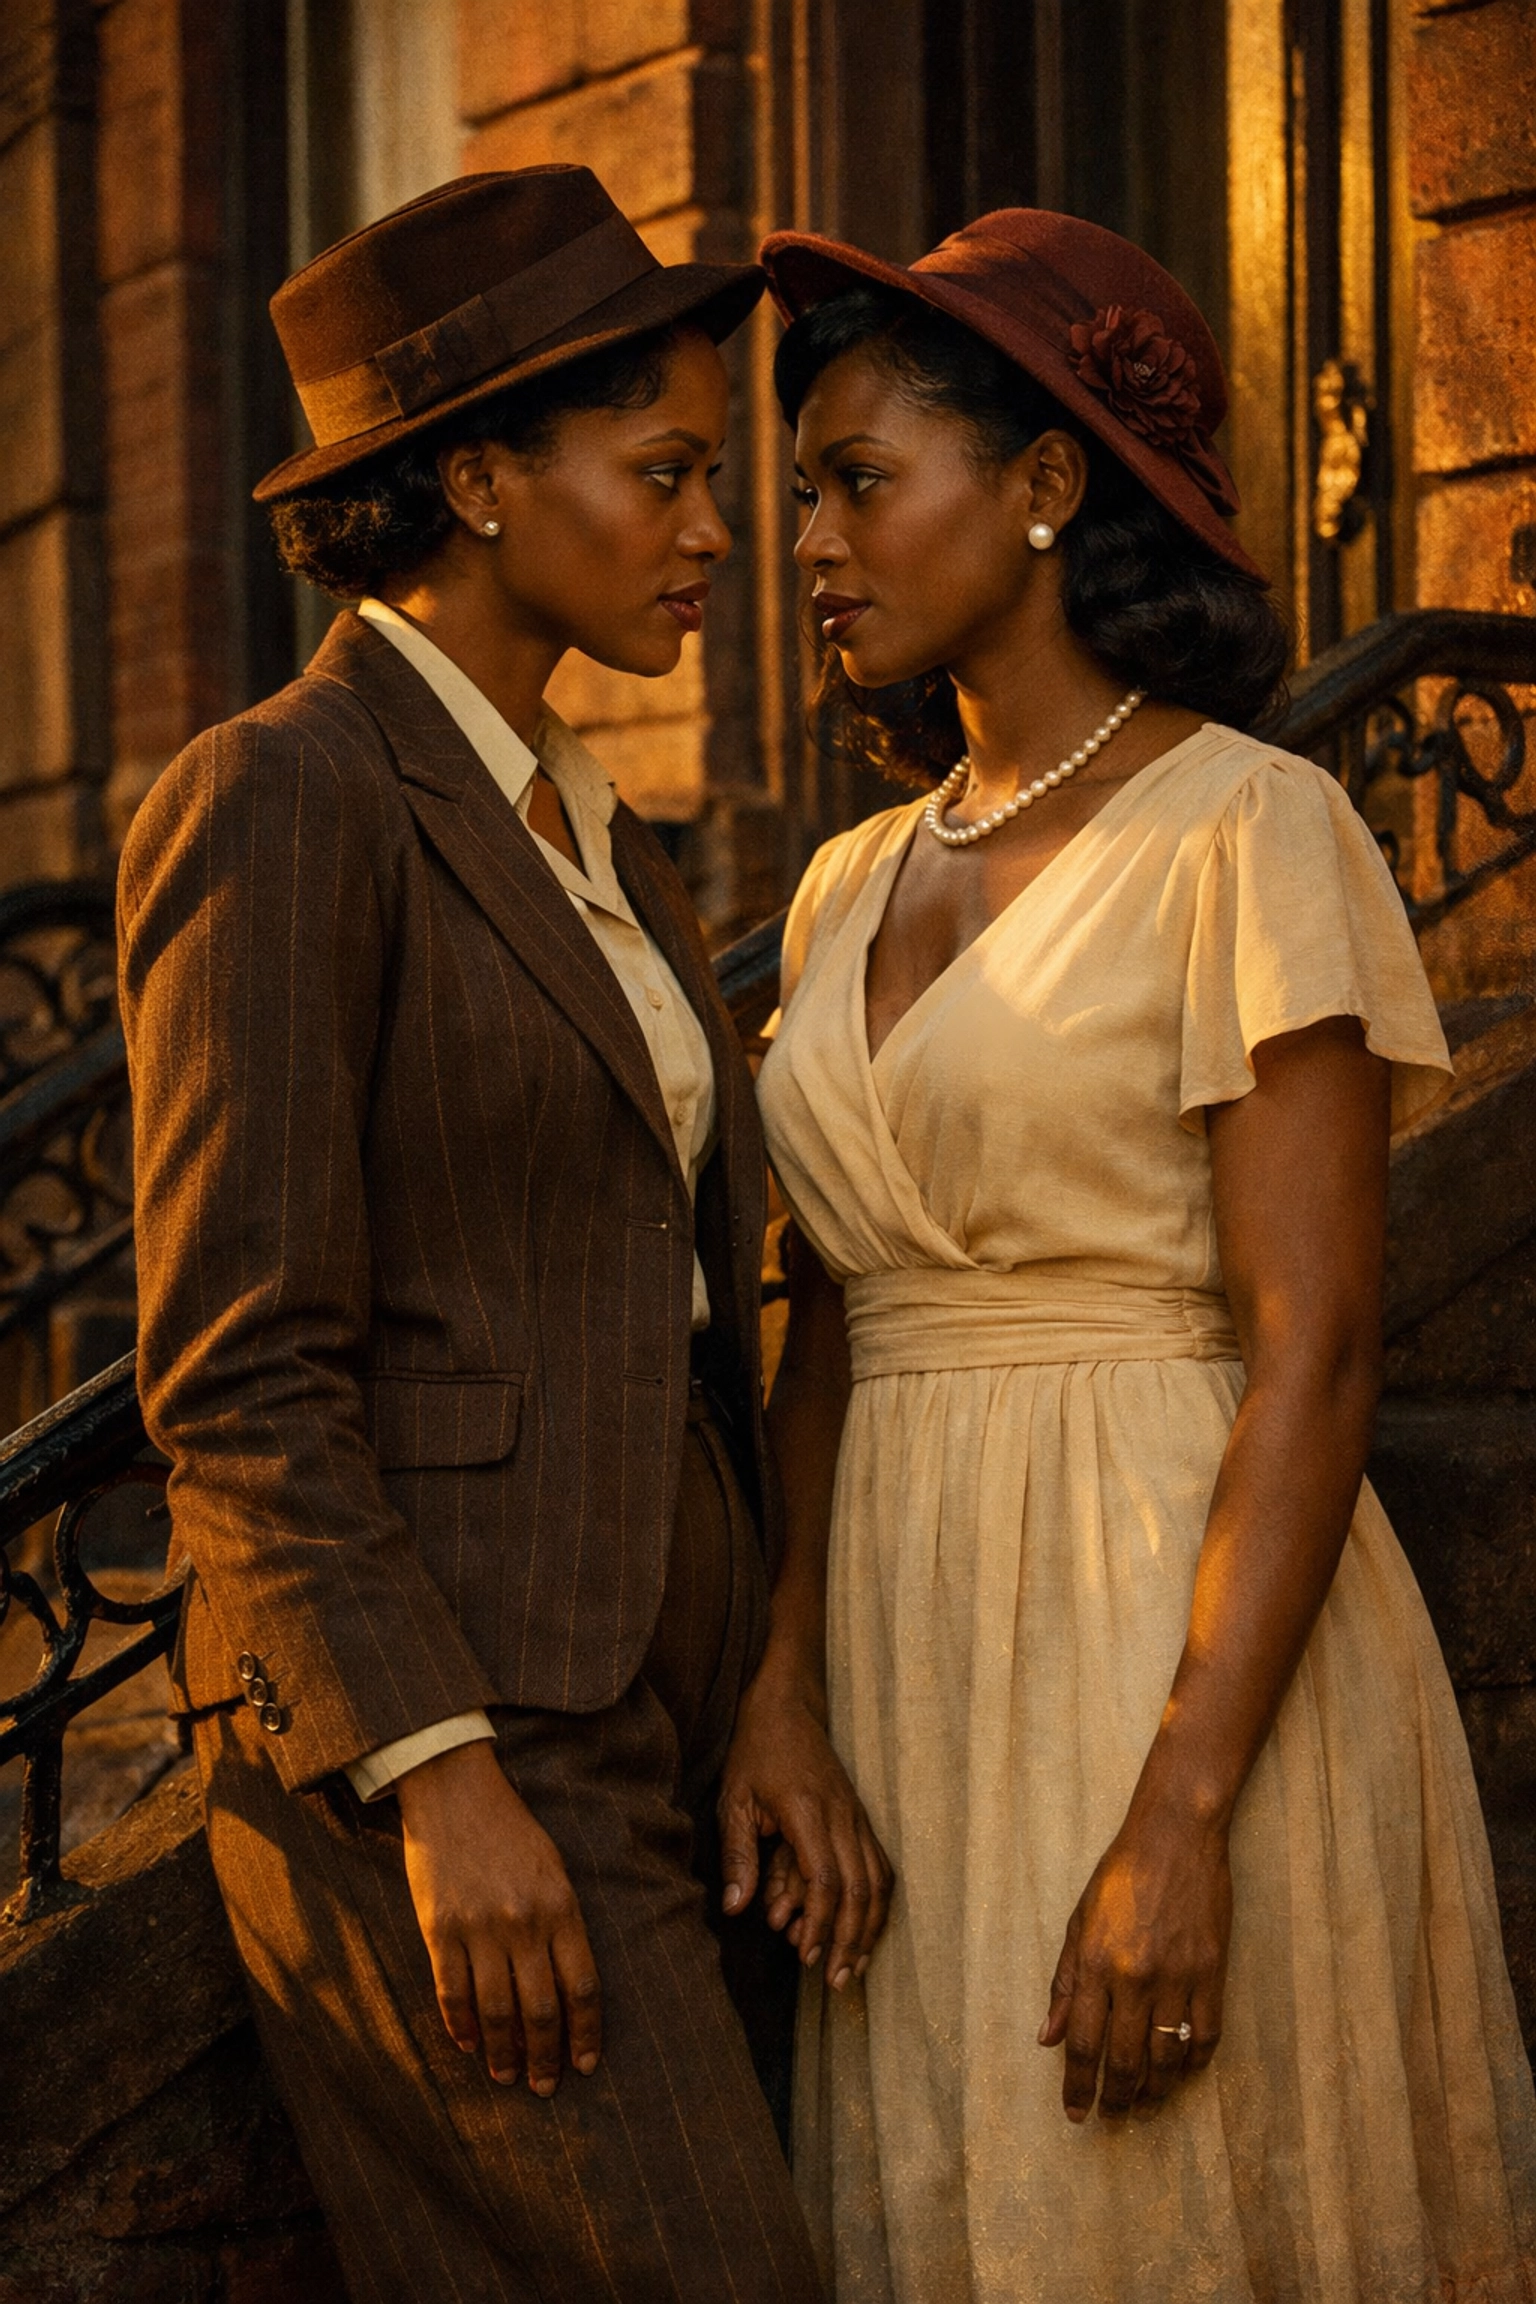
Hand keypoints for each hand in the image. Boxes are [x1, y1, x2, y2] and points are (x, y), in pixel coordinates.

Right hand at [397, 1740, 600, 2095]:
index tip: (586, 2064)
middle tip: (546, 2086)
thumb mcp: (552, 1869)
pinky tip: (469, 2046)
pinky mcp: (439, 1930)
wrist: (455, 1791)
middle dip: (545, 2056)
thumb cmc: (511, 1830)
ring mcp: (479, 1928)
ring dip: (503, 2052)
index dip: (585, 2032)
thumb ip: (561, 1925)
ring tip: (506, 2076)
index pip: (581, 1986)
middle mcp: (523, 1922)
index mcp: (561, 1906)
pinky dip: (462, 2026)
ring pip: (497, 2011)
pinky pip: (452, 1993)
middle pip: (541, 2009)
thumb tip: (564, 1990)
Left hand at [718, 1656, 893, 1989]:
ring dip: (869, 1929)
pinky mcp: (862, 1819)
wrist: (789, 1704)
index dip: (820, 1924)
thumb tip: (738, 1909)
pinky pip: (880, 1867)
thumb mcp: (734, 1798)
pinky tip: (865, 1932)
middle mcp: (842, 1816)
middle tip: (836, 1981)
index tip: (806, 1957)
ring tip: (854, 1968)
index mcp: (808, 1811)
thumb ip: (738, 1854)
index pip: (826, 1879)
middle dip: (850, 1940)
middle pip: (860, 1889)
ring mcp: (858, 1817)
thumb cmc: (756, 1750)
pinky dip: (877, 1904)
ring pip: (878, 1881)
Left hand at [1038, 1805, 1230, 2120]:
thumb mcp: (1079, 1923)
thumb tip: (1048, 2038)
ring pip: (1167, 2057)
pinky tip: (1183, 2074)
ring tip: (1145, 2105)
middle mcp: (1134, 1977)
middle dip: (1116, 2099)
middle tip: (1112, 2118)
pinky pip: (1205, 2034)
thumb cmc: (1120, 1876)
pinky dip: (1194, 2063)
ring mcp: (1177, 1976)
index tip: (1076, 2115)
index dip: (1078, 2087)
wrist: (1175, 1839)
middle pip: (1124, 2060)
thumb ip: (1065, 1984)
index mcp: (1095, 1964)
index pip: (1083, 2045)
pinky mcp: (1211, 1972)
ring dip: (1155, 2090)